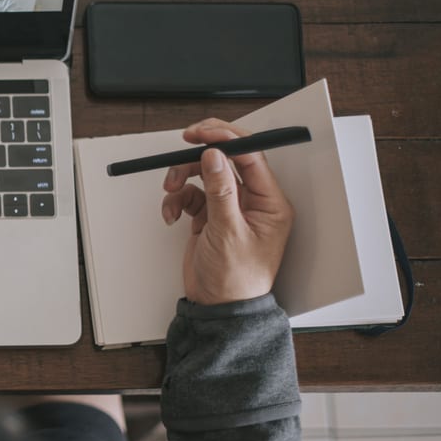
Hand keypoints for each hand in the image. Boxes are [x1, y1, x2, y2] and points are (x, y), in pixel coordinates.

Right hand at [161, 119, 294, 304]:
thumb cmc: (236, 280)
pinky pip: (190, 194)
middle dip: (201, 153)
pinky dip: (176, 200)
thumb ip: (220, 190)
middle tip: (184, 142)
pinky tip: (171, 214)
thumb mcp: (227, 232)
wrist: (217, 308)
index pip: (251, 156)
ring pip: (204, 174)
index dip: (227, 139)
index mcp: (270, 203)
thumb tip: (215, 156)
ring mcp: (229, 207)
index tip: (202, 133)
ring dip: (182, 177)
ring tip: (170, 191)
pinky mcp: (210, 215)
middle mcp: (252, 201)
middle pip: (226, 159)